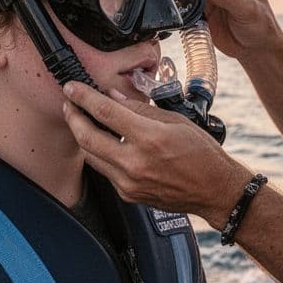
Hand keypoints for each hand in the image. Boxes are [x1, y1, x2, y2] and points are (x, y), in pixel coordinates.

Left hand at [61, 82, 250, 226]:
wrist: (214, 191)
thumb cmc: (201, 153)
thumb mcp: (175, 121)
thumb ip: (139, 109)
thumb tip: (112, 96)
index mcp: (150, 138)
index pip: (105, 113)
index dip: (84, 97)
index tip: (71, 88)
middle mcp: (136, 163)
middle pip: (87, 138)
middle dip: (73, 117)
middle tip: (68, 104)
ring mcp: (129, 182)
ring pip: (91, 156)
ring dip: (82, 137)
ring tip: (81, 120)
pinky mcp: (128, 194)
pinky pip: (105, 171)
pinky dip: (101, 154)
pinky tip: (104, 143)